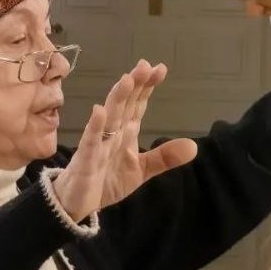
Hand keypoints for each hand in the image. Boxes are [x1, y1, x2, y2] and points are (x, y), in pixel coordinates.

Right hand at [50, 61, 197, 222]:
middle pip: (124, 104)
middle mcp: (111, 133)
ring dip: (117, 98)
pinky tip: (99, 112)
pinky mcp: (85, 160)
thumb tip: (194, 146)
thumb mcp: (140, 170)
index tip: (160, 68)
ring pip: (108, 117)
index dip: (147, 87)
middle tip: (145, 65)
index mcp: (125, 133)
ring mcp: (97, 144)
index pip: (137, 105)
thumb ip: (164, 157)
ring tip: (127, 80)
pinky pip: (90, 142)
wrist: (76, 204)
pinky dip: (95, 127)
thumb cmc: (105, 181)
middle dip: (134, 85)